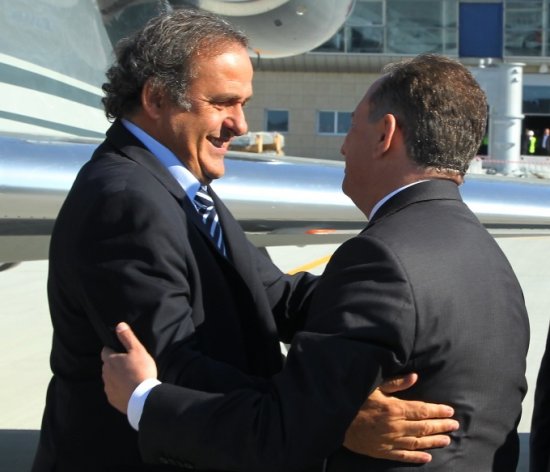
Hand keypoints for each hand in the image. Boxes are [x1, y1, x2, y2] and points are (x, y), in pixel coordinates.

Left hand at [101, 322, 157, 413]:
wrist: (143, 397)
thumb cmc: (141, 371)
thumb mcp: (137, 350)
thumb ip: (127, 337)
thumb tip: (119, 325)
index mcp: (110, 360)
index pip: (105, 351)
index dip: (112, 350)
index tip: (122, 352)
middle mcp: (105, 373)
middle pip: (107, 365)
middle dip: (115, 364)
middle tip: (130, 365)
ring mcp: (108, 387)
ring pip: (110, 378)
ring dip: (117, 377)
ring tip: (131, 378)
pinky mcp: (111, 398)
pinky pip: (113, 391)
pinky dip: (119, 389)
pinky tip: (129, 389)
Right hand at [343, 373, 458, 462]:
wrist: (336, 420)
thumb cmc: (355, 399)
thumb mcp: (374, 386)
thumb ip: (396, 383)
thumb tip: (415, 377)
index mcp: (394, 408)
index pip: (422, 410)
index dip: (438, 411)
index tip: (450, 411)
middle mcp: (395, 426)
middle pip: (424, 427)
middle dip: (441, 426)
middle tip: (455, 425)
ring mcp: (390, 441)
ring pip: (417, 443)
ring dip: (434, 441)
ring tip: (447, 440)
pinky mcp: (382, 451)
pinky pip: (403, 456)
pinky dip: (417, 458)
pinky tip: (428, 457)